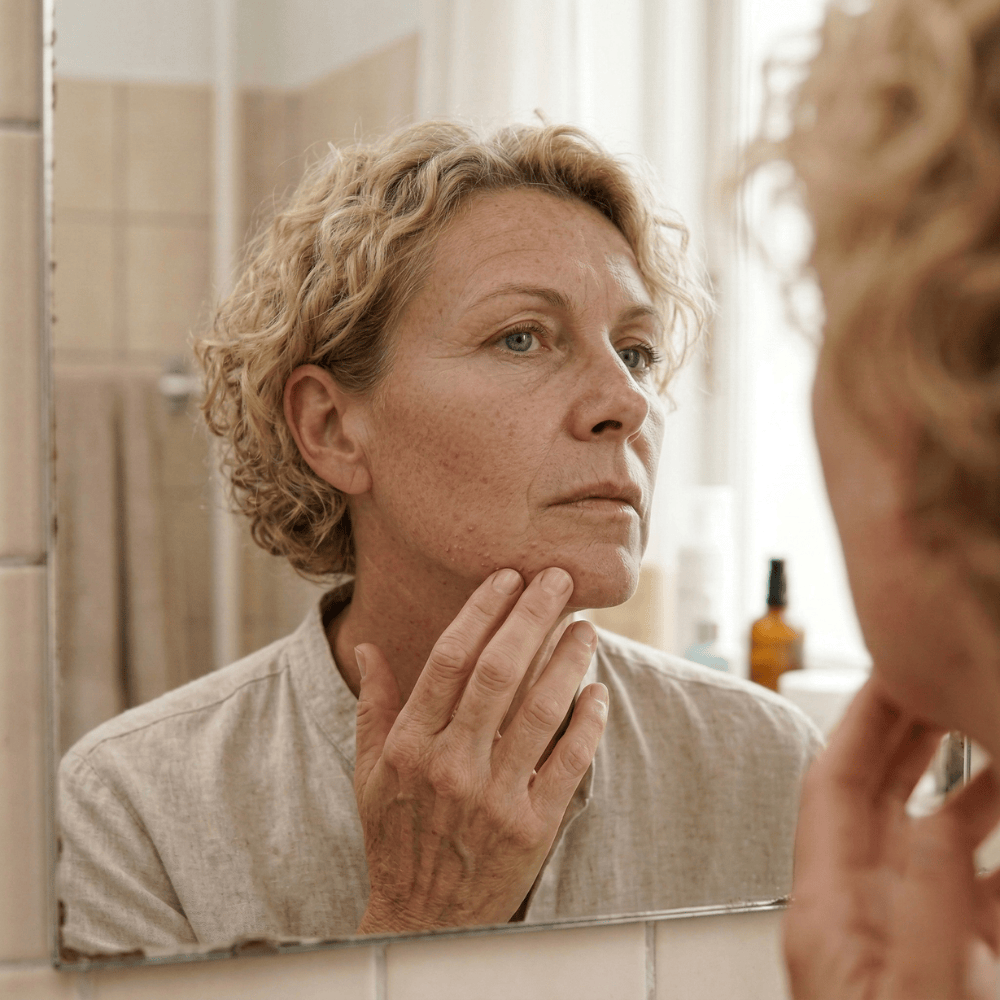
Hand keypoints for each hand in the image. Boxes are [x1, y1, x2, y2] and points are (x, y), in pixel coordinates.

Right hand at [352, 567, 607, 933]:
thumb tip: (366, 646)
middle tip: (558, 579)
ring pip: (540, 708)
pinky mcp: (533, 826)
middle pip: (499, 671)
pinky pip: (569, 762)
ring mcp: (494, 797)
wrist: (423, 918)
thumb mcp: (369, 772)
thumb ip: (374, 705)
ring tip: (585, 625)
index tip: (506, 577)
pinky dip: (588, 722)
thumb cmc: (396, 835)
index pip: (449, 659)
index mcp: (411, 745)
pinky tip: (597, 690)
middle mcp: (451, 766)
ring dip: (567, 659)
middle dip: (532, 616)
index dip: (481, 610)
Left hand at [785, 678, 999, 998]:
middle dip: (910, 737)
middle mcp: (859, 913)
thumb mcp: (911, 996)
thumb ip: (925, 910)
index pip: (831, 786)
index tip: (890, 672)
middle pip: (879, 798)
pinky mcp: (947, 968)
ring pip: (935, 841)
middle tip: (944, 685)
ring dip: (972, 791)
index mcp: (826, 913)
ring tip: (998, 739)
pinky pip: (977, 893)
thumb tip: (936, 824)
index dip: (859, 723)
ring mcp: (903, 938)